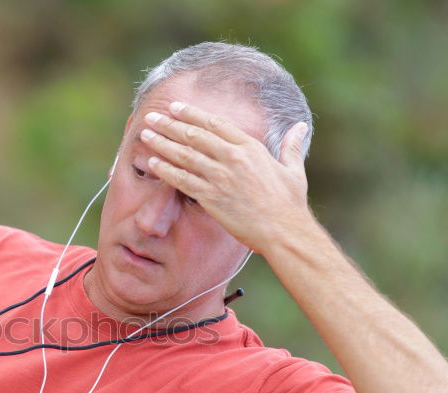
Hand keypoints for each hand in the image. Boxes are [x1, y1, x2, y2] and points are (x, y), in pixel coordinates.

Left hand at [139, 101, 311, 253]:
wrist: (283, 231)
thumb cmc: (290, 204)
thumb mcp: (293, 170)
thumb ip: (291, 146)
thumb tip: (301, 126)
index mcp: (250, 147)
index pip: (215, 123)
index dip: (192, 114)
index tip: (175, 107)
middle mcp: (232, 157)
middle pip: (194, 135)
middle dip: (170, 124)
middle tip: (152, 117)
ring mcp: (220, 177)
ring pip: (184, 155)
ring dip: (162, 143)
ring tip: (146, 135)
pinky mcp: (211, 197)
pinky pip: (183, 180)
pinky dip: (166, 170)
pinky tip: (153, 163)